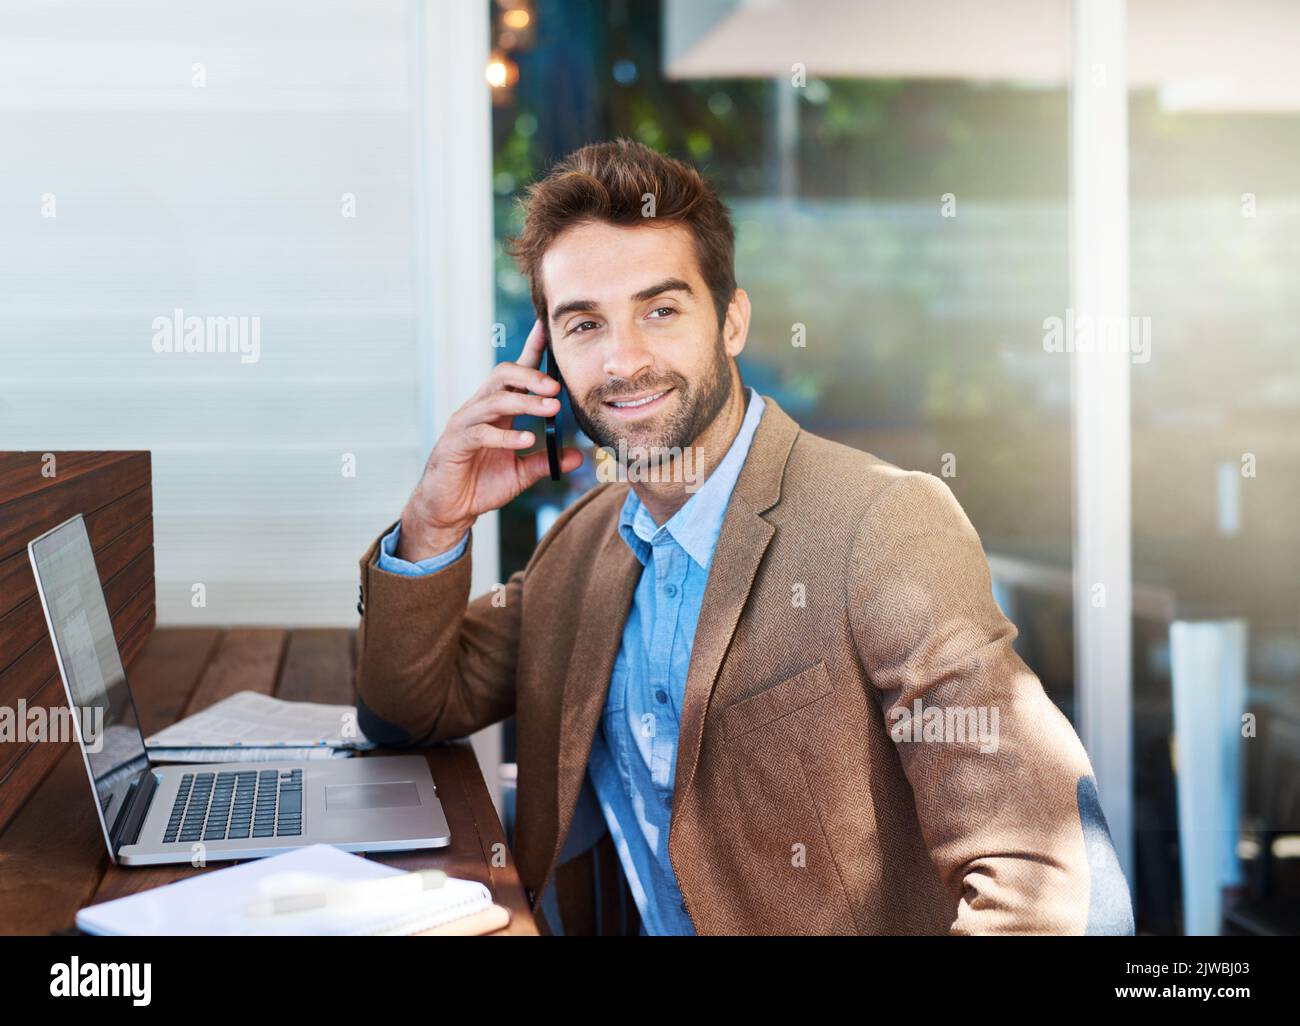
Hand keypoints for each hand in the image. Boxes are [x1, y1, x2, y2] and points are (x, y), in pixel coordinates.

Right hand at [397, 319, 583, 560]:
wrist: (448, 510)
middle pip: (503, 375)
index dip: (531, 350)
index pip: (515, 373)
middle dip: (531, 376)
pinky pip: (481, 433)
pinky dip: (506, 435)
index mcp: (496, 410)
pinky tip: (527, 439)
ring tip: (552, 409)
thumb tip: (578, 456)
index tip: (547, 330)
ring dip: (526, 402)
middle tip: (557, 388)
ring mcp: (465, 424)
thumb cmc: (480, 485)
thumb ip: (545, 461)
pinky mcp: (455, 444)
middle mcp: (479, 409)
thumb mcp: (520, 473)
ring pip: (495, 400)